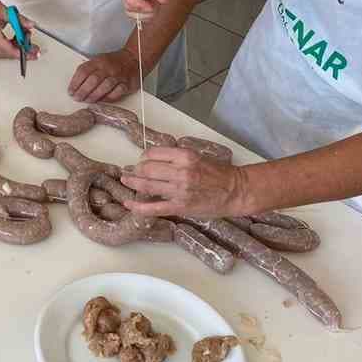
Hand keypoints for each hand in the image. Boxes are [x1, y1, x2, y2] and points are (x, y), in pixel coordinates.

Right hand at [0, 0, 39, 59]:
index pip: (12, 51)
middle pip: (9, 51)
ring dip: (16, 44)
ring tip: (24, 34)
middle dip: (22, 48)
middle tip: (33, 45)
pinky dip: (9, 42)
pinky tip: (15, 34)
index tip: (34, 53)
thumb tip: (30, 25)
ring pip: (4, 49)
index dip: (25, 53)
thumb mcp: (5, 11)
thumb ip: (19, 20)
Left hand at [68, 48, 140, 102]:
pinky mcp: (127, 84)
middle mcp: (108, 68)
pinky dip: (107, 98)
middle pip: (93, 80)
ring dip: (93, 96)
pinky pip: (116, 93)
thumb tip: (75, 84)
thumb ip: (88, 70)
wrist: (133, 58)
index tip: (70, 91)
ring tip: (86, 100)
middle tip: (77, 98)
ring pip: (104, 87)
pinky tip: (101, 101)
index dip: (75, 82)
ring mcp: (118, 76)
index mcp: (99, 61)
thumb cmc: (113, 62)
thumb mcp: (98, 60)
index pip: (84, 71)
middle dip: (82, 91)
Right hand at [117, 0, 174, 16]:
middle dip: (141, 10)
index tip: (151, 8)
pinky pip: (134, 6)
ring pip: (129, 6)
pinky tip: (155, 6)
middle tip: (157, 9)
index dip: (136, 2)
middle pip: (125, 1)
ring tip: (157, 7)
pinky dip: (144, 10)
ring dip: (143, 12)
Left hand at [120, 147, 249, 218]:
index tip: (142, 161)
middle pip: (146, 169)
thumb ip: (176, 157)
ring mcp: (179, 191)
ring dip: (132, 183)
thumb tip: (154, 159)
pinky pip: (154, 208)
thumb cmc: (218, 173)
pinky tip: (128, 204)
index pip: (152, 153)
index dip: (143, 157)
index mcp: (185, 156)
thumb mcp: (197, 156)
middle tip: (132, 172)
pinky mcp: (180, 207)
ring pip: (147, 186)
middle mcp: (180, 172)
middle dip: (135, 170)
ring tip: (126, 181)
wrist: (236, 191)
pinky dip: (138, 207)